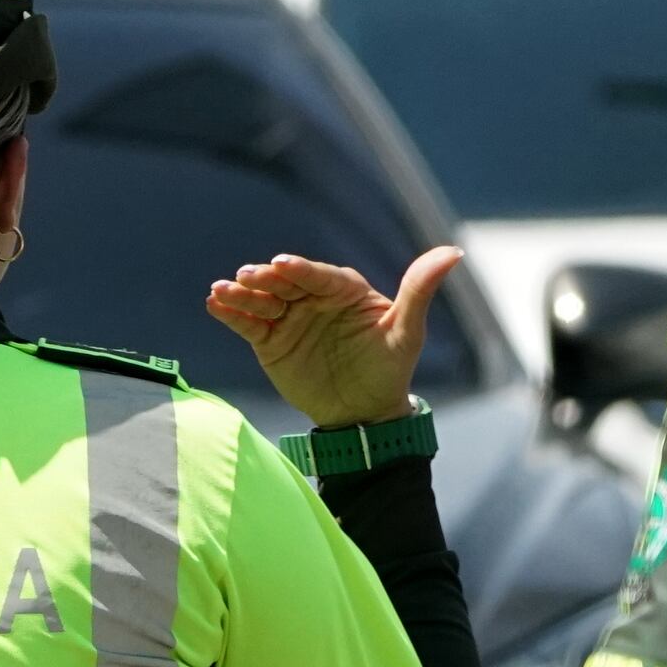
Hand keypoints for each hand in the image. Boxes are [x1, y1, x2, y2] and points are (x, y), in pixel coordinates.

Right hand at [206, 246, 467, 428]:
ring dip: (240, 293)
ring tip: (220, 289)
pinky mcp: (270, 340)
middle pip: (285, 284)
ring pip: (262, 300)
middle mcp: (314, 299)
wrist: (362, 414)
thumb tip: (453, 252)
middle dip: (264, 278)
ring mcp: (290, 318)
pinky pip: (248, 324)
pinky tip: (213, 304)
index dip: (301, 269)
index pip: (321, 276)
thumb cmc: (389, 369)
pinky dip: (231, 314)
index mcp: (346, 290)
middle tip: (246, 275)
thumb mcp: (406, 332)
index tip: (282, 263)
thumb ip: (420, 291)